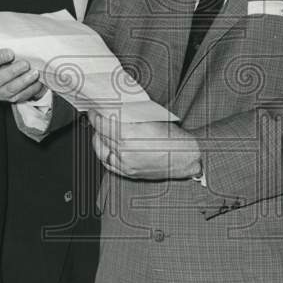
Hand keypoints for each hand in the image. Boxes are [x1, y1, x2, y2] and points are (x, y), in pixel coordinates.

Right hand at [0, 35, 45, 102]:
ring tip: (32, 71)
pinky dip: (27, 88)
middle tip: (12, 54)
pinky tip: (36, 81)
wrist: (26, 72)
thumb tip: (29, 26)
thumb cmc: (18, 53)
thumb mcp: (15, 43)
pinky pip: (14, 95)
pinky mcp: (5, 96)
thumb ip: (15, 36)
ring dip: (16, 76)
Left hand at [87, 111, 201, 180]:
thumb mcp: (150, 119)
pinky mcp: (129, 172)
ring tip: (102, 131)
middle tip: (99, 117)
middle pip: (100, 136)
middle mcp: (125, 151)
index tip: (94, 110)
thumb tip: (115, 110)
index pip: (103, 124)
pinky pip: (108, 163)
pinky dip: (104, 153)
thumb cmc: (174, 138)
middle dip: (97, 125)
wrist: (187, 157)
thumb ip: (129, 116)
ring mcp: (126, 164)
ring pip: (101, 150)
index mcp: (129, 135)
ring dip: (99, 139)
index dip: (96, 115)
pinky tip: (107, 147)